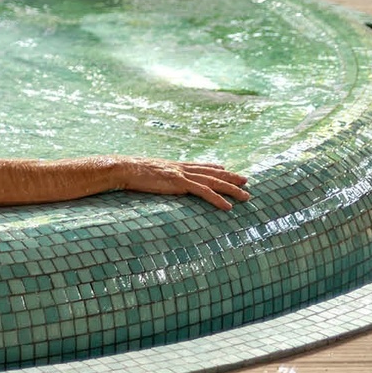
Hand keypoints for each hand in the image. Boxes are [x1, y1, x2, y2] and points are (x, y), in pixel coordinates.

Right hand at [116, 160, 251, 210]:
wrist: (125, 168)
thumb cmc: (131, 172)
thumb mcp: (147, 173)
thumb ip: (157, 176)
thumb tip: (158, 179)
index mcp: (174, 166)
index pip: (199, 165)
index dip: (214, 167)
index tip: (226, 168)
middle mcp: (181, 168)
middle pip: (212, 172)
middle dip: (231, 177)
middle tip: (246, 180)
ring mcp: (182, 174)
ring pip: (213, 182)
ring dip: (232, 189)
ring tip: (246, 196)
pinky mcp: (179, 183)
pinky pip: (203, 192)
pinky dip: (217, 199)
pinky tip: (228, 207)